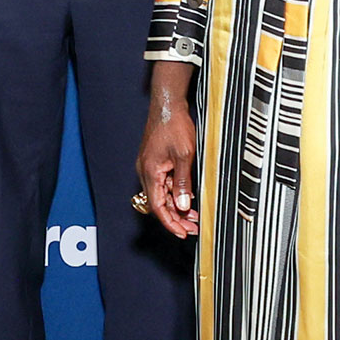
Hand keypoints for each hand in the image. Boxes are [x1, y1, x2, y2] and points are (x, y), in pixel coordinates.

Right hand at [137, 64, 199, 239]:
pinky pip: (163, 184)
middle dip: (176, 219)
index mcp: (150, 173)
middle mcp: (146, 172)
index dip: (170, 223)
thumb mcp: (185, 156)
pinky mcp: (154, 163)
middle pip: (159, 204)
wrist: (167, 106)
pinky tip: (188, 198)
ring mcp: (149, 167)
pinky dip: (175, 194)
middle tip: (192, 229)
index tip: (182, 234)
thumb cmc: (174, 126)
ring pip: (162, 195)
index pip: (158, 207)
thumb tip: (183, 206)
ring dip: (176, 207)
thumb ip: (183, 183)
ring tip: (193, 217)